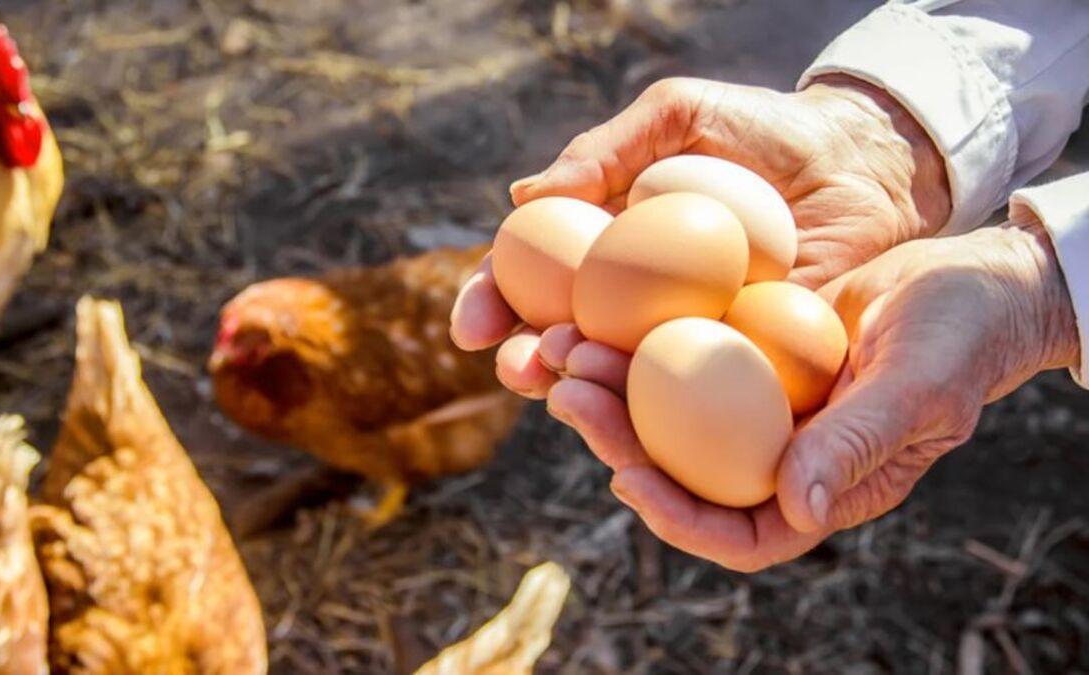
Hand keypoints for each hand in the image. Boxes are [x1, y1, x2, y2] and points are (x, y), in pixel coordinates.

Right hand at [451, 74, 951, 369]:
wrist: (861, 162)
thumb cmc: (763, 131)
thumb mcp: (679, 117)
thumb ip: (603, 150)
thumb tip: (522, 197)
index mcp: (602, 247)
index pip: (528, 281)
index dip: (491, 305)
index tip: (473, 328)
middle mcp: (631, 301)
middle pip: (559, 341)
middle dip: (526, 362)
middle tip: (522, 368)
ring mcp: (681, 338)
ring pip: (617, 378)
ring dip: (583, 390)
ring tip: (570, 384)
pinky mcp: (738, 366)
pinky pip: (692, 397)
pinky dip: (661, 412)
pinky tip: (642, 414)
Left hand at [538, 217, 1077, 571]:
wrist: (968, 276)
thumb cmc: (961, 336)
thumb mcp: (919, 385)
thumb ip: (861, 443)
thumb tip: (797, 509)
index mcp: (821, 488)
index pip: (739, 534)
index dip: (677, 517)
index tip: (626, 475)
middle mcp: (778, 455)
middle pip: (681, 472)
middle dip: (617, 438)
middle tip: (567, 392)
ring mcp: (755, 405)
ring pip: (667, 414)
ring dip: (612, 387)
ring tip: (565, 346)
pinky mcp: (742, 353)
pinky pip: (680, 357)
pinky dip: (638, 341)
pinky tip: (596, 311)